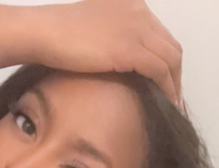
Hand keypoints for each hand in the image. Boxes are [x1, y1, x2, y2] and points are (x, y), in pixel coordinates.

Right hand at [31, 0, 182, 108]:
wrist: (43, 33)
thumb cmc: (59, 36)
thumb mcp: (95, 29)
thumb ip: (115, 38)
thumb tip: (125, 64)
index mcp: (132, 4)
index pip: (161, 35)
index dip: (167, 62)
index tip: (165, 83)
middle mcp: (140, 11)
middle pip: (171, 47)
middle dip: (176, 75)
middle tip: (173, 98)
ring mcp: (137, 27)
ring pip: (171, 60)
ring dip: (174, 85)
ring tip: (172, 106)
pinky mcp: (130, 48)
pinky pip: (160, 71)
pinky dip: (166, 89)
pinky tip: (165, 103)